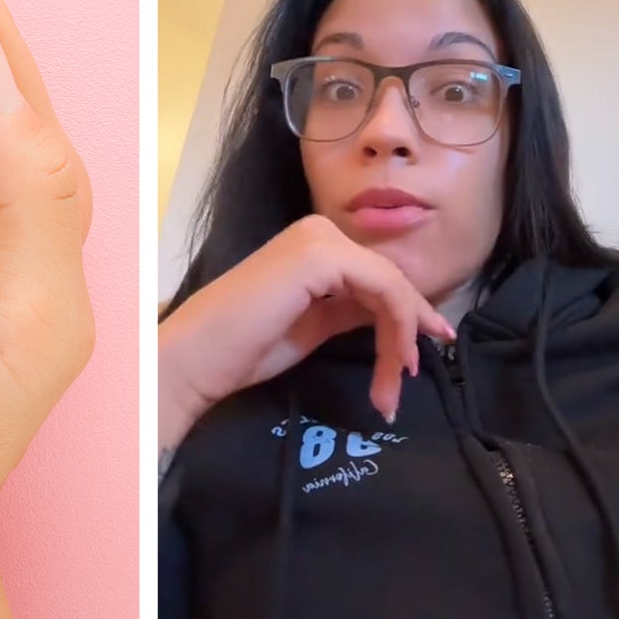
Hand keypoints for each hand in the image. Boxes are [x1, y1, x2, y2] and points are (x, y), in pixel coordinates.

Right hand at [157, 214, 454, 450]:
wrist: (199, 356)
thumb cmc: (242, 348)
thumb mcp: (312, 326)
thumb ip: (349, 311)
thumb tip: (390, 313)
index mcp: (311, 246)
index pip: (376, 276)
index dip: (408, 315)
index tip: (419, 357)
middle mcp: (317, 232)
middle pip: (389, 280)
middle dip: (407, 332)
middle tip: (409, 378)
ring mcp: (319, 240)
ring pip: (391, 286)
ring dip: (401, 338)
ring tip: (395, 386)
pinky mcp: (321, 256)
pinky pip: (383, 289)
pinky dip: (397, 327)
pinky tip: (394, 362)